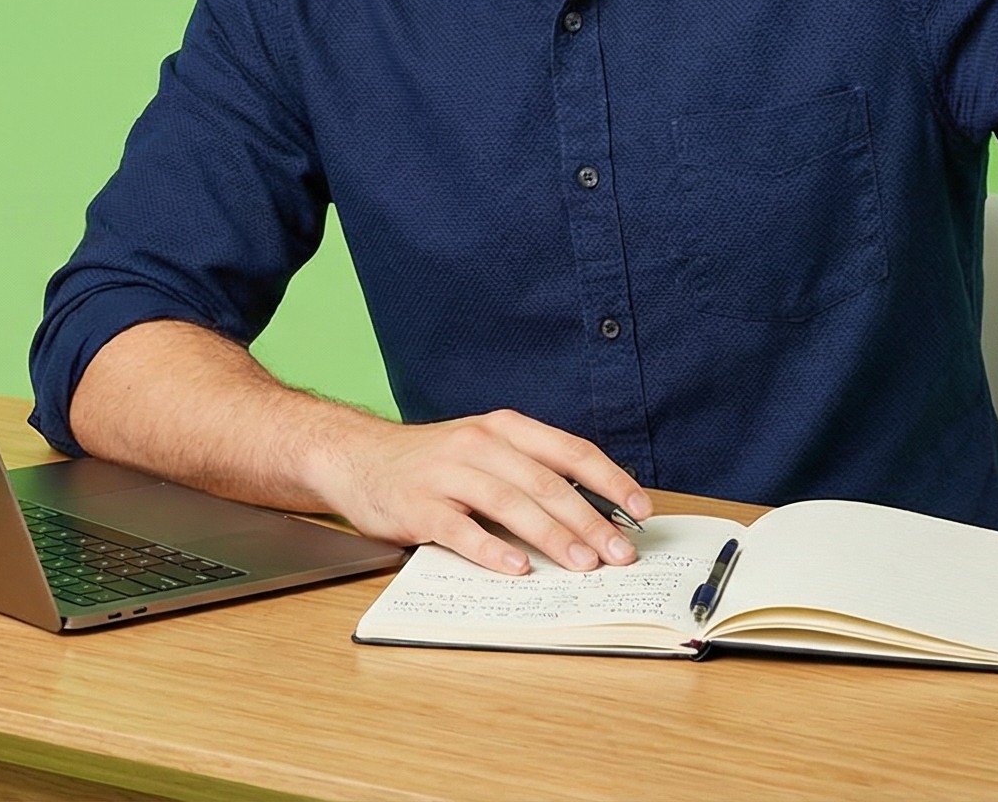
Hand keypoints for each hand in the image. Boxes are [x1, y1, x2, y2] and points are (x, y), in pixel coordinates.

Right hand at [310, 408, 651, 574]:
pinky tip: (516, 568)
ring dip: (552, 537)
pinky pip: (460, 529)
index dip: (610, 481)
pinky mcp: (418, 505)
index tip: (640, 511)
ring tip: (583, 564)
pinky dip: (491, 550)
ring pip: (510, 504)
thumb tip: (593, 514)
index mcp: (505, 429)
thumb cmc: (433, 461)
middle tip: (620, 554)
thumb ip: (530, 473)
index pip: (570, 452)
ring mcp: (447, 473)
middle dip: (590, 521)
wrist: (357, 457)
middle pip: (546, 484)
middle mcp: (480, 444)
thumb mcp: (486, 450)